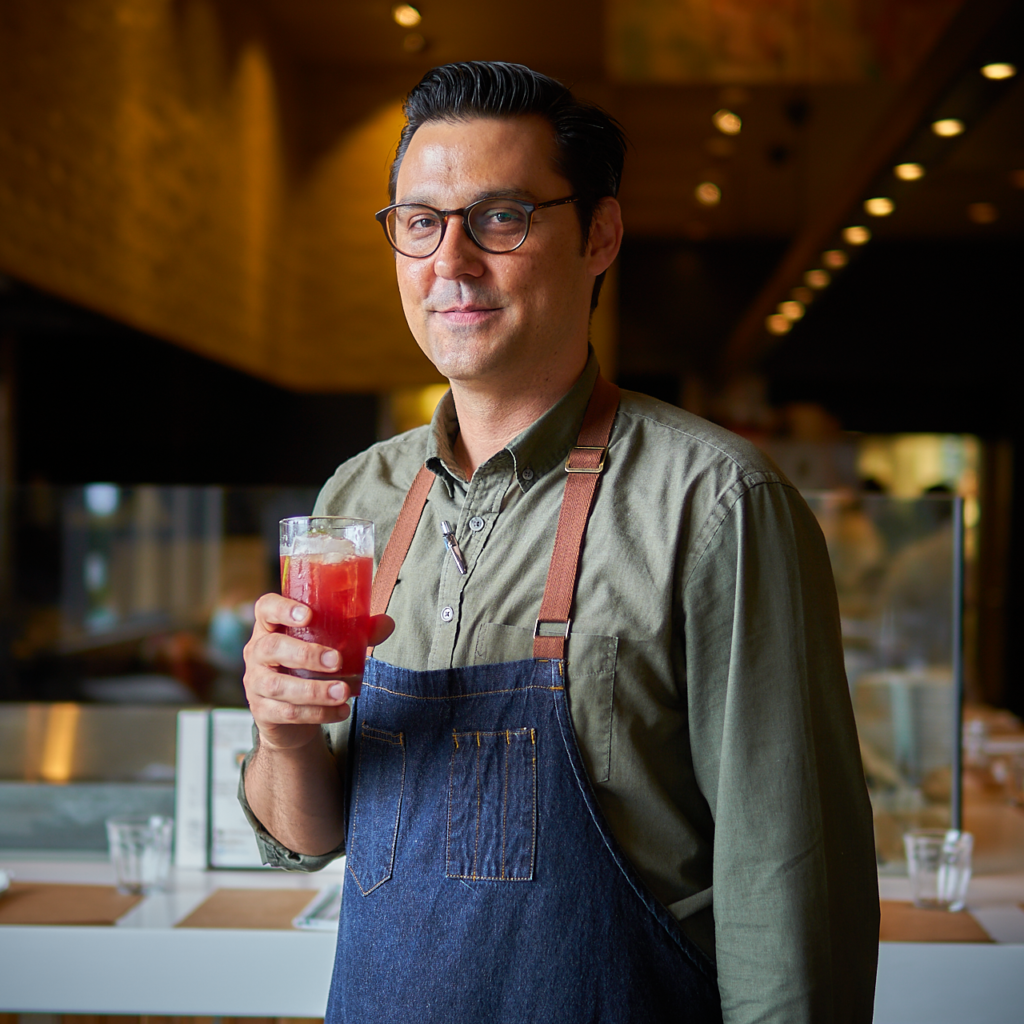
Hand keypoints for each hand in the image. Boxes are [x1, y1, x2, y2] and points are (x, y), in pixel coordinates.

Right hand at [242, 593, 393, 751]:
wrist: (291, 716)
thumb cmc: (310, 668)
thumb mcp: (331, 646)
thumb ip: (357, 633)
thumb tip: (387, 623)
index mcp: (271, 627)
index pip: (265, 608)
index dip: (282, 608)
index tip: (308, 614)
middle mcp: (257, 652)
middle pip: (271, 647)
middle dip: (305, 654)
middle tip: (337, 661)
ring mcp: (256, 682)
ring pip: (278, 685)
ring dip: (314, 690)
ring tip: (343, 692)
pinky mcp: (262, 710)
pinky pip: (287, 712)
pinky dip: (317, 713)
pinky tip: (341, 711)